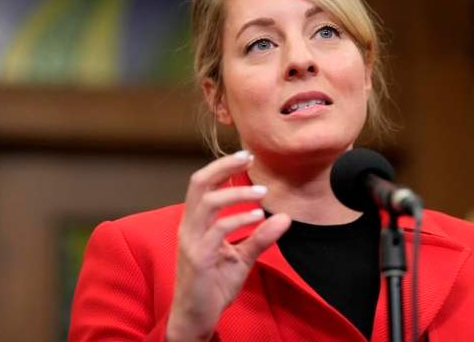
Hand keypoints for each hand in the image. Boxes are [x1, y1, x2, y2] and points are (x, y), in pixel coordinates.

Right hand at [166, 151, 290, 341]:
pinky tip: (257, 217)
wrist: (196, 317)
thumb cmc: (214, 285)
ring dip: (236, 193)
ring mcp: (191, 241)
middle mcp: (189, 227)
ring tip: (262, 193)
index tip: (246, 156)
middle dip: (223, 166)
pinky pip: (217, 230)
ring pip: (207, 202)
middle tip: (248, 158)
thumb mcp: (242, 257)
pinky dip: (238, 219)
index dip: (222, 166)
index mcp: (195, 222)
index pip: (202, 183)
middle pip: (199, 183)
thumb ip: (260, 237)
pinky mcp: (198, 258)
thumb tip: (284, 218)